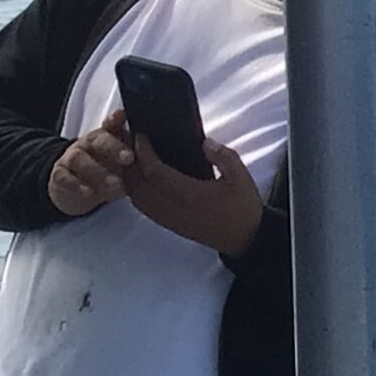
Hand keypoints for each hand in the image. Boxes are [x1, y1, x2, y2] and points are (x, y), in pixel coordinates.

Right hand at [47, 109, 134, 216]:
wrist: (75, 187)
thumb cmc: (107, 170)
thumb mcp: (124, 163)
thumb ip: (138, 155)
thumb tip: (161, 155)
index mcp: (107, 137)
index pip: (112, 125)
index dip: (117, 119)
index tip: (124, 115)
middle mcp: (88, 144)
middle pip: (99, 140)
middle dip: (113, 147)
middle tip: (129, 158)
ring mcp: (72, 158)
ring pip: (80, 160)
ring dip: (97, 171)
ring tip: (115, 183)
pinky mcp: (60, 175)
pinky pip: (65, 178)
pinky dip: (76, 185)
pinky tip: (88, 192)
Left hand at [124, 134, 264, 259]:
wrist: (245, 239)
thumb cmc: (243, 209)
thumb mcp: (241, 178)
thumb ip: (224, 157)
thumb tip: (204, 142)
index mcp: (188, 195)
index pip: (154, 171)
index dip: (143, 152)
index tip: (141, 135)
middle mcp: (172, 207)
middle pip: (137, 183)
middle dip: (130, 162)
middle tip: (132, 143)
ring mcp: (168, 218)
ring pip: (136, 196)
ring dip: (130, 176)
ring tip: (135, 159)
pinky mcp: (168, 224)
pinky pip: (142, 207)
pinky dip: (135, 191)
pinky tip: (141, 180)